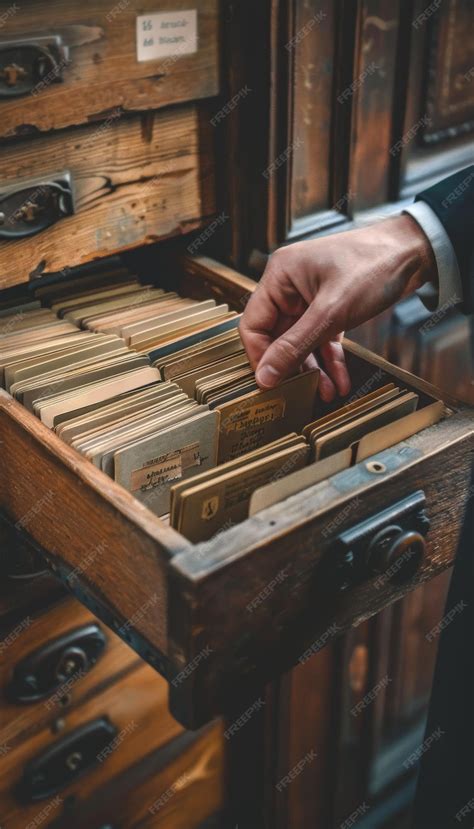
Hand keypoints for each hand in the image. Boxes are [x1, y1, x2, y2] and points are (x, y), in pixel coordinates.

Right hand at [240, 215, 436, 400]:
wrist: (415, 251)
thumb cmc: (373, 265)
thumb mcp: (331, 312)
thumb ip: (296, 345)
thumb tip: (266, 375)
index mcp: (280, 276)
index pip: (253, 324)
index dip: (260, 357)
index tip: (270, 383)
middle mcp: (290, 286)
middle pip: (277, 337)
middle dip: (291, 367)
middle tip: (297, 393)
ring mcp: (310, 297)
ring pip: (301, 342)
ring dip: (312, 369)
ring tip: (324, 393)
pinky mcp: (330, 306)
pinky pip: (321, 339)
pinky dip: (329, 359)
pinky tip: (338, 380)